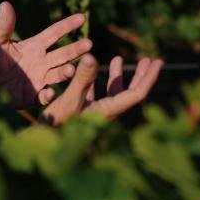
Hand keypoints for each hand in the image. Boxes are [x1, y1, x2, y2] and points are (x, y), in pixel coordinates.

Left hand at [0, 1, 91, 107]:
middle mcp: (40, 62)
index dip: (67, 25)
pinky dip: (48, 95)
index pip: (54, 33)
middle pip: (62, 54)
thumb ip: (4, 26)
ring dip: (66, 72)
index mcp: (33, 46)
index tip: (82, 17)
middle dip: (76, 49)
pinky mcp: (32, 96)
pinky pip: (44, 96)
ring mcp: (38, 79)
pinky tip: (49, 92)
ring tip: (72, 69)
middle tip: (89, 44)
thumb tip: (5, 3)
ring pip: (58, 74)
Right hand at [41, 54, 163, 125]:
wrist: (41, 143)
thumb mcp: (70, 99)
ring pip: (113, 93)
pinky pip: (96, 94)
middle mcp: (106, 113)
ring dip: (118, 76)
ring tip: (119, 58)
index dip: (149, 78)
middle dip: (141, 75)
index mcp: (109, 111)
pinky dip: (98, 81)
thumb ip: (82, 78)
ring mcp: (95, 113)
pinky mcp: (82, 112)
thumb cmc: (56, 125)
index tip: (158, 61)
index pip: (137, 94)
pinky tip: (93, 69)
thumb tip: (91, 56)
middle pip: (130, 93)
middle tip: (151, 59)